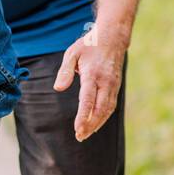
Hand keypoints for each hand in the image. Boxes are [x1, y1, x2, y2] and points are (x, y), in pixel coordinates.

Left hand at [53, 25, 125, 140]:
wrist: (112, 38)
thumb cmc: (89, 45)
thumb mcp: (72, 53)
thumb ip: (65, 71)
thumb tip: (58, 88)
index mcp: (93, 74)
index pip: (88, 100)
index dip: (83, 116)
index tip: (77, 129)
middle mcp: (106, 82)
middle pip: (100, 109)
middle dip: (90, 125)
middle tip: (79, 136)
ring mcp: (113, 86)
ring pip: (107, 110)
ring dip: (96, 124)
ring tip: (84, 134)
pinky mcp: (116, 87)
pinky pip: (110, 106)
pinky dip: (103, 117)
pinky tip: (94, 125)